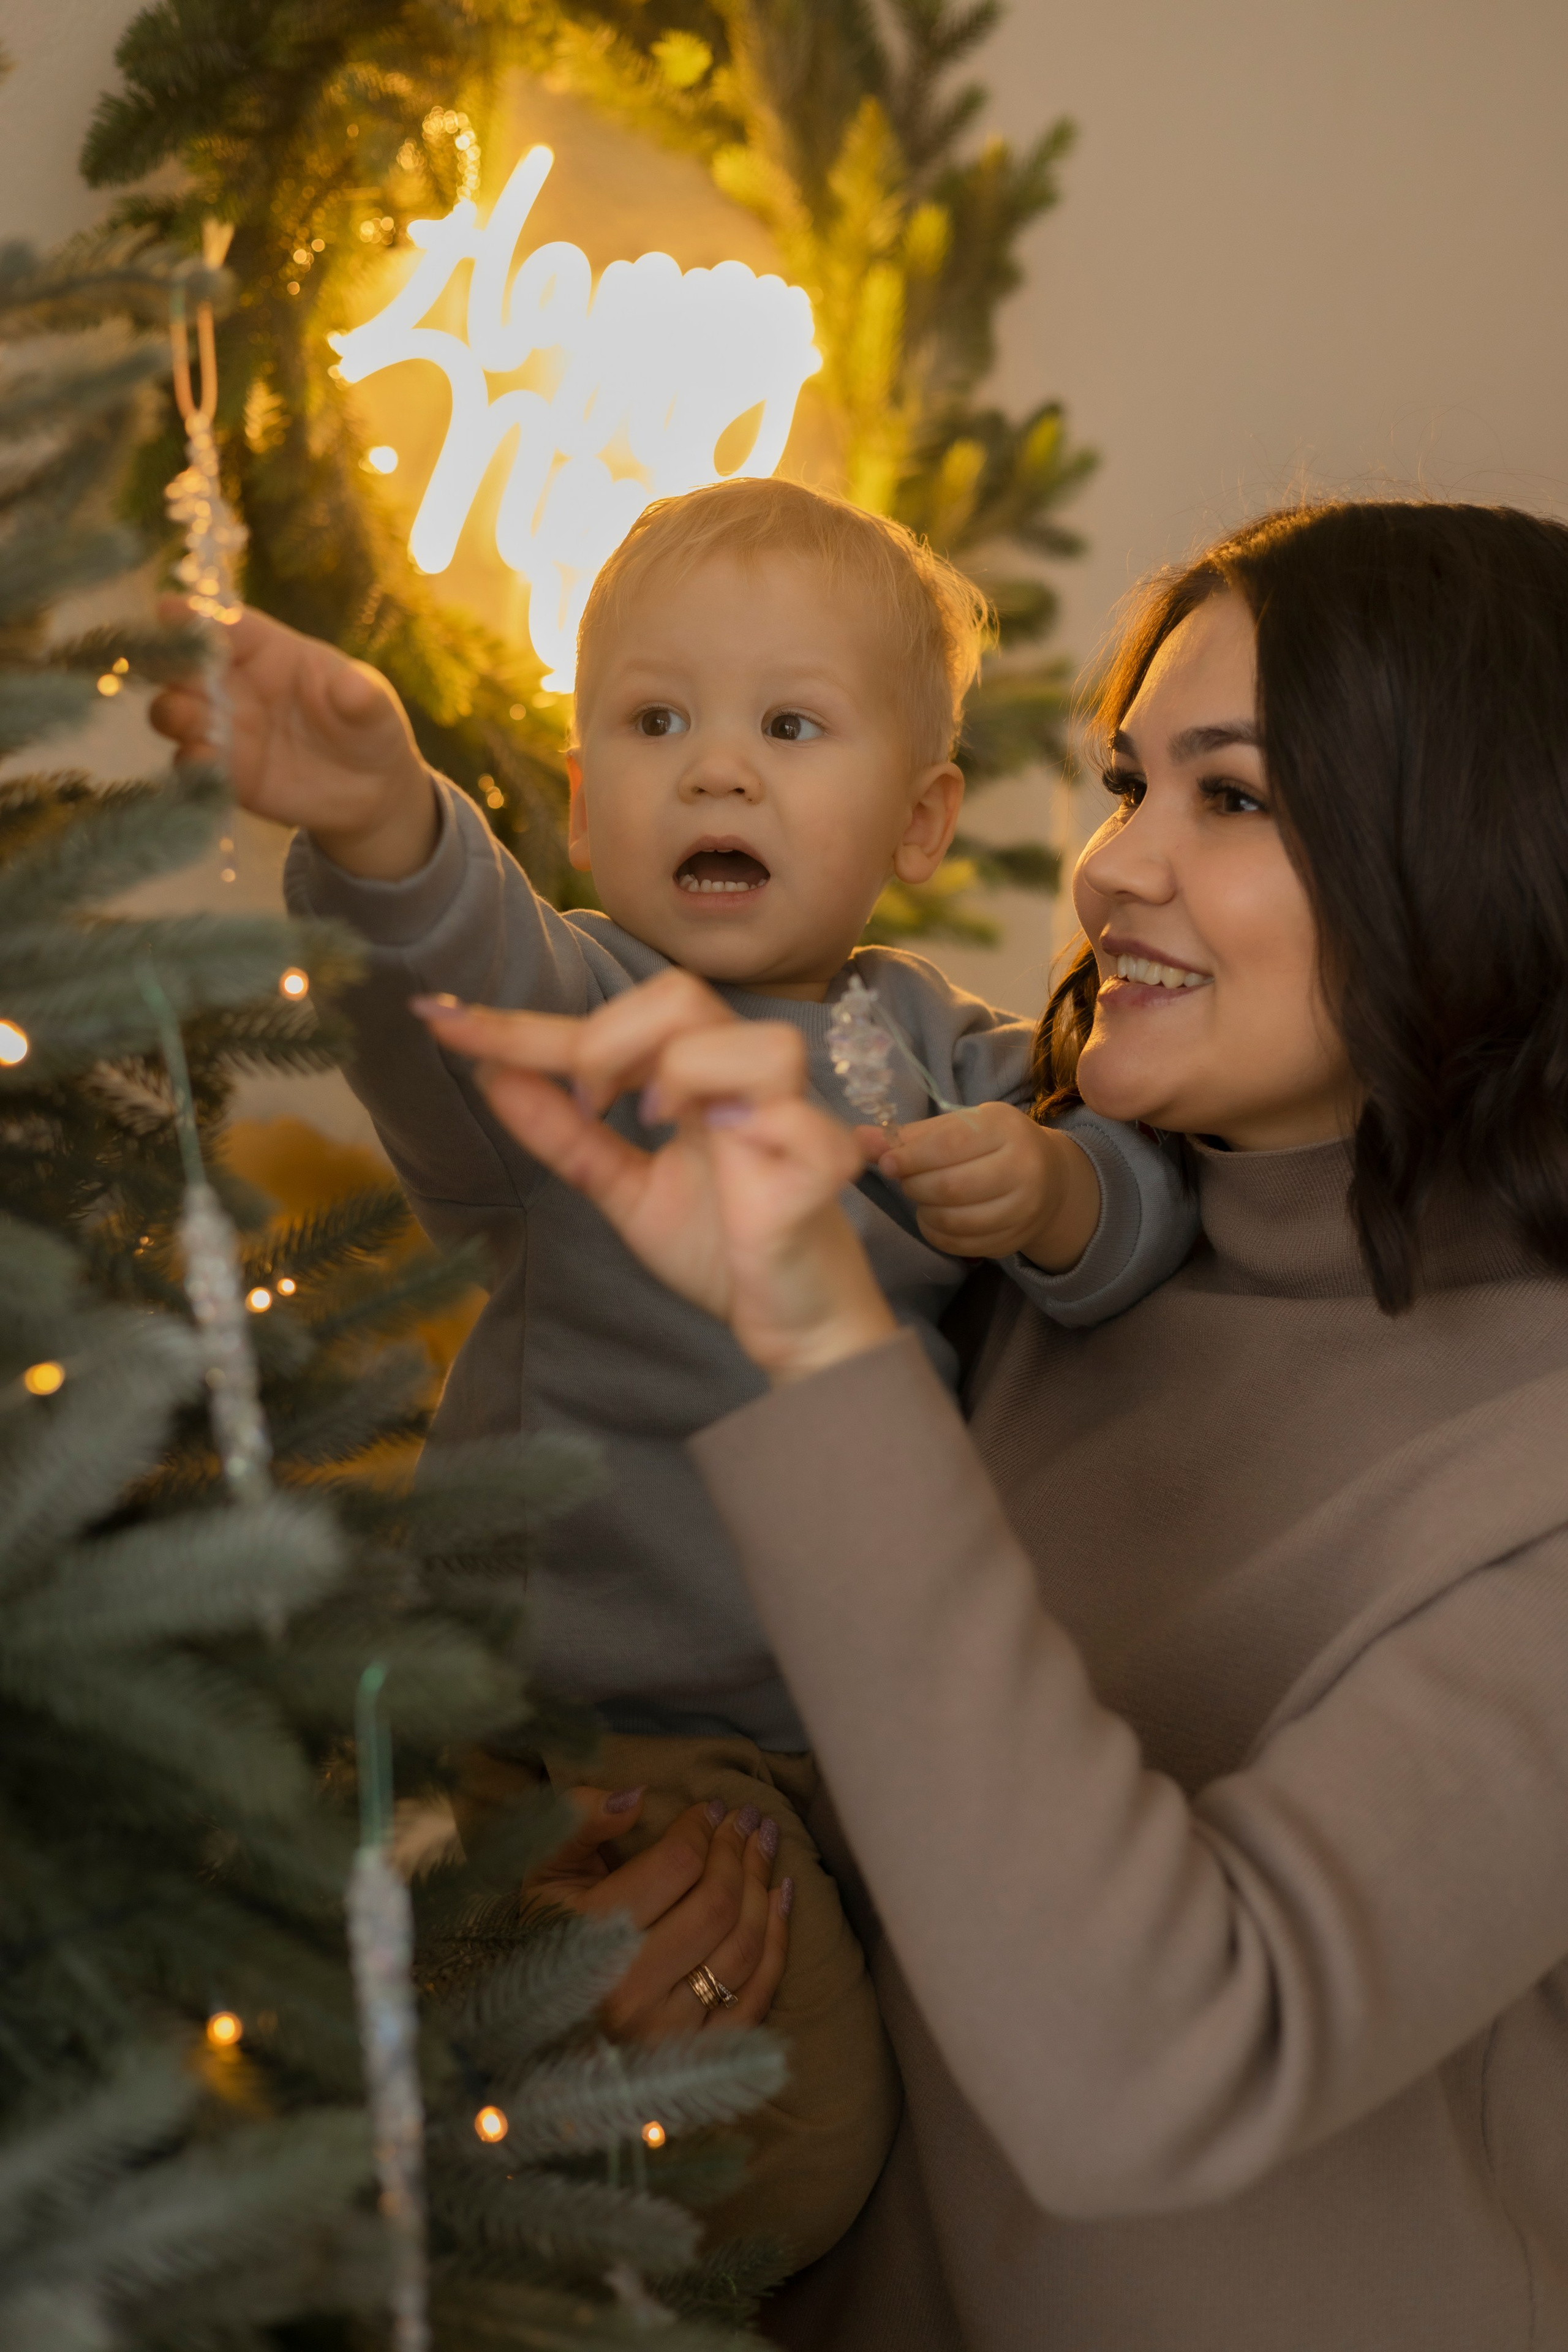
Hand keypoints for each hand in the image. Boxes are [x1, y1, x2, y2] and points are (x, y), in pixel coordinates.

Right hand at [147, 598, 437, 877]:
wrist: (371, 791)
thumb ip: (362, 696)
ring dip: (174, 713)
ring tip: (188, 720)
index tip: (168, 610)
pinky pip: (192, 765)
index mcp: (267, 649)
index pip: (223, 624)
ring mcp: (224, 728)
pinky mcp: (225, 773)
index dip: (193, 616)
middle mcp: (234, 684)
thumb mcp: (375, 708)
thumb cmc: (367, 726)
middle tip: (174, 672)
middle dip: (170, 663)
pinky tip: (203, 764)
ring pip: (176, 712)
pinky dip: (191, 763)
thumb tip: (352, 686)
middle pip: (183, 664)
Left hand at [414, 969, 899, 1381]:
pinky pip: (790, 1118)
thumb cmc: (721, 1248)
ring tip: (656, 1124)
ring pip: (751, 1041)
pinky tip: (727, 1154)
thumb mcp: (622, 1189)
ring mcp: (790, 1116)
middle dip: (608, 1040)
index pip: (608, 1024)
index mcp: (698, 1076)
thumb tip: (490, 1074)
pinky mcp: (823, 1164)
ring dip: (683, 1072)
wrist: (790, 1327)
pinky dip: (749, 1126)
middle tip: (590, 1103)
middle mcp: (746, 1080)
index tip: (439, 1019)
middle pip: (679, 995)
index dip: (522, 1026)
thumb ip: (564, 1133)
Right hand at [530, 1787, 790, 2036]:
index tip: (713, 1806)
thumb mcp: (546, 1867)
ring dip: (763, 1886)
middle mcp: (628, 1990)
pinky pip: (755, 1996)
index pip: (675, 1866)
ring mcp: (664, 2030)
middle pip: (715, 1904)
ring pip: (741, 1947)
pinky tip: (782, 1896)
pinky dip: (777, 1943)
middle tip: (749, 1818)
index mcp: (590, 1937)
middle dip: (739, 1851)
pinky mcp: (693, 2056)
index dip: (702, 1828)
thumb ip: (582, 1821)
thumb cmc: (544, 1930)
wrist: (529, 2020)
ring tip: (766, 1845)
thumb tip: (636, 1795)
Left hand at [862, 1101, 1100, 1270]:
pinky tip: (933, 1218)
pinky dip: (937, 1234)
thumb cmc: (992, 1144)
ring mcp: (1023, 1209)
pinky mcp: (1015, 1239)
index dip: (911, 1158)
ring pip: (956, 1220)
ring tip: (920, 1198)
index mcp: (1006, 1129)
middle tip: (904, 1181)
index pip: (950, 1145)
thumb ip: (911, 1135)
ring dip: (925, 1212)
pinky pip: (963, 1245)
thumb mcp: (959, 1126)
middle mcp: (1024, 1168)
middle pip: (951, 1187)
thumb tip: (858, 1139)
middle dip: (915, 1186)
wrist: (1050, 1179)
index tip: (887, 1164)